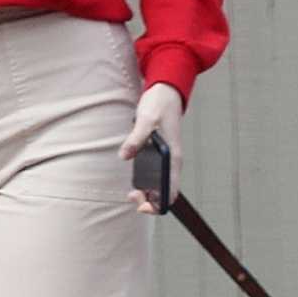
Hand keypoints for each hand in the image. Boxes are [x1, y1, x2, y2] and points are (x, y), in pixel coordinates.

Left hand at [117, 82, 183, 212]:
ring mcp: (167, 159)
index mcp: (173, 157)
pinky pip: (156, 177)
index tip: (142, 204)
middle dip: (150, 201)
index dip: (158, 203)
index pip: (171, 191)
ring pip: (161, 186)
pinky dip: (146, 183)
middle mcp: (172, 162)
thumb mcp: (146, 119)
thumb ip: (136, 139)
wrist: (165, 92)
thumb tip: (125, 156)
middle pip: (166, 193)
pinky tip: (135, 182)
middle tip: (132, 196)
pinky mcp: (160, 155)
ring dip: (148, 193)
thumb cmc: (159, 105)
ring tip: (132, 192)